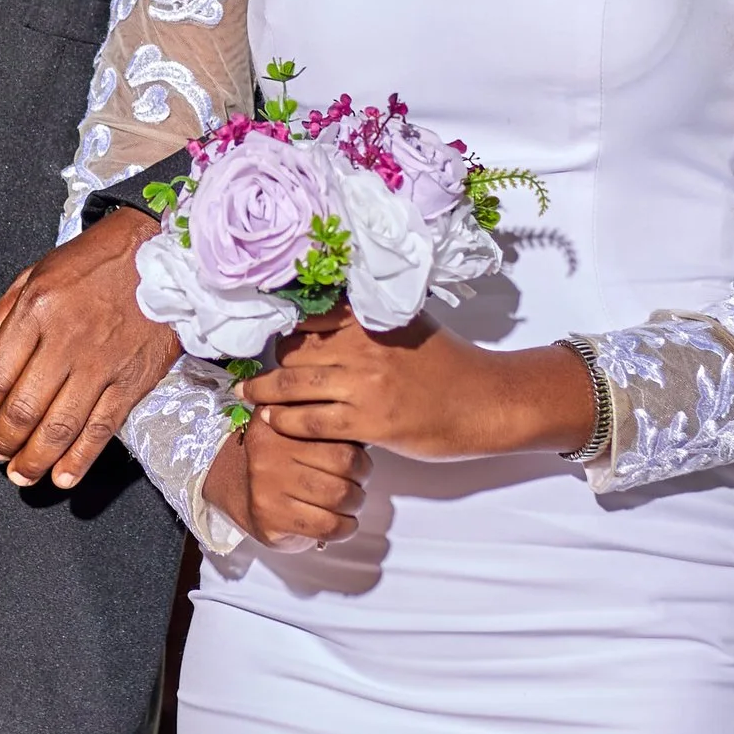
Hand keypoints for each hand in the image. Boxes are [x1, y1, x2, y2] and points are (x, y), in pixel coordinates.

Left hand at [0, 210, 179, 490]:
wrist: (169, 258)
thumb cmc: (96, 263)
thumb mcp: (35, 276)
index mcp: (37, 310)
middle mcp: (66, 341)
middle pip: (24, 408)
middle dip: (4, 440)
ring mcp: (101, 365)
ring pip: (60, 426)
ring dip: (35, 458)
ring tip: (20, 474)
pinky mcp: (132, 382)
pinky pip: (101, 429)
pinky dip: (79, 459)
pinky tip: (62, 477)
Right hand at [203, 408, 366, 548]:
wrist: (232, 487)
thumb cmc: (279, 458)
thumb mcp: (292, 427)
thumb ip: (322, 423)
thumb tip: (368, 430)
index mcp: (277, 419)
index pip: (337, 432)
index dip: (359, 450)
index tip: (358, 459)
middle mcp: (268, 449)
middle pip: (344, 463)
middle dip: (362, 477)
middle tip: (358, 482)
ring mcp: (267, 485)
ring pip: (339, 495)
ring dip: (355, 503)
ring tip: (351, 502)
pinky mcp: (270, 518)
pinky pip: (326, 525)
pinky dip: (345, 527)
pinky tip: (344, 523)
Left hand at [242, 314, 597, 461]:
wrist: (487, 400)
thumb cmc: (448, 364)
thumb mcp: (408, 324)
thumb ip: (368, 318)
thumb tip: (325, 311)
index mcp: (373, 317)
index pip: (309, 314)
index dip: (281, 325)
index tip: (260, 329)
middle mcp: (364, 344)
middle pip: (294, 349)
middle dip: (270, 361)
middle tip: (248, 369)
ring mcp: (367, 383)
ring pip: (294, 385)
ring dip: (263, 391)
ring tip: (247, 394)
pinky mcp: (371, 420)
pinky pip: (312, 421)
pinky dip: (286, 421)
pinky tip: (274, 421)